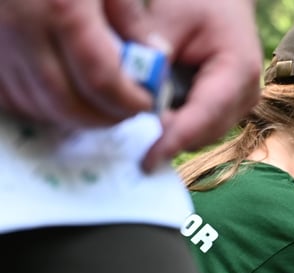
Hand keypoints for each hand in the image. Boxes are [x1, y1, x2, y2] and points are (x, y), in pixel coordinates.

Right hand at [0, 0, 156, 128]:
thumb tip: (155, 56)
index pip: (101, 79)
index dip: (128, 100)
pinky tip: (61, 97)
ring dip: (71, 117)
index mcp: (63, 10)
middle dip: (103, 117)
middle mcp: (23, 29)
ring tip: (100, 108)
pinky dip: (36, 105)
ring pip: (35, 103)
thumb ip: (131, 15)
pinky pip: (8, 93)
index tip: (147, 103)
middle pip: (66, 101)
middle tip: (127, 112)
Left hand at [142, 0, 260, 169]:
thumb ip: (152, 59)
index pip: (205, 117)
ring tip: (140, 110)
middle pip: (203, 134)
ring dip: (169, 129)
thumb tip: (135, 99)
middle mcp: (246, 95)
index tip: (146, 161)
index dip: (174, 141)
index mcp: (238, 70)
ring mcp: (239, 106)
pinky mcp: (226, 110)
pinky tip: (153, 107)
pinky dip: (174, 123)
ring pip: (199, 136)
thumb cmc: (195, 2)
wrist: (219, 1)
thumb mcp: (167, 18)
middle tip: (126, 127)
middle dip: (167, 135)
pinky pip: (197, 128)